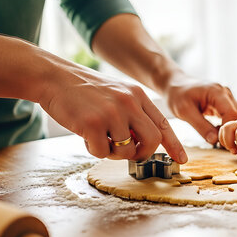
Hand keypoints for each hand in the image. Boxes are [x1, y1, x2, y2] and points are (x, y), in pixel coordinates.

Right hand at [39, 66, 185, 162]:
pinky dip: (94, 150)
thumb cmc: (85, 91)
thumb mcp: (117, 94)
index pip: (163, 123)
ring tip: (99, 138)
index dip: (174, 144)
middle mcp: (129, 103)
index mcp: (138, 95)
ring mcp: (112, 113)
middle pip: (152, 140)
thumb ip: (133, 114)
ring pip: (126, 151)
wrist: (54, 78)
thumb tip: (142, 144)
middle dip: (142, 153)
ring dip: (113, 152)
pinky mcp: (92, 124)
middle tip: (129, 154)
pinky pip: (102, 152)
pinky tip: (85, 135)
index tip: (181, 159)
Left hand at [165, 74, 236, 144]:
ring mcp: (225, 97)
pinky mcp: (223, 103)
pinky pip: (230, 116)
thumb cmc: (177, 95)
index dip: (230, 130)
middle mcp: (225, 93)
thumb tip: (215, 141)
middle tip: (222, 145)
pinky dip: (226, 126)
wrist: (174, 85)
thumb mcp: (185, 111)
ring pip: (236, 116)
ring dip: (231, 129)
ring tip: (219, 141)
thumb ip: (200, 126)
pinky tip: (217, 133)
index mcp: (217, 92)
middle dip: (233, 131)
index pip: (232, 113)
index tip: (222, 144)